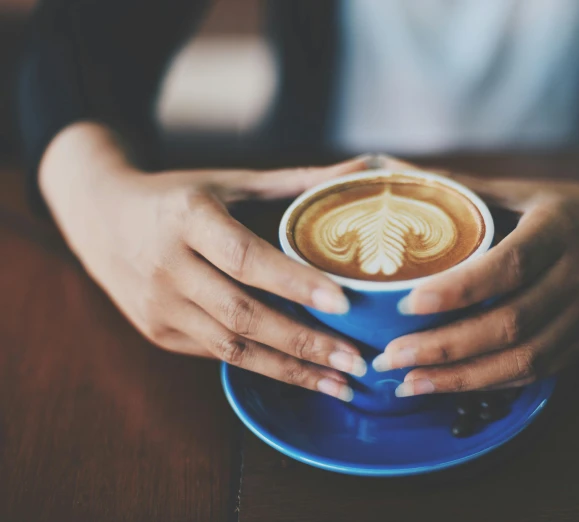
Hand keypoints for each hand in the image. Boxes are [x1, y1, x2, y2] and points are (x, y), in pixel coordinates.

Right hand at [40, 122, 369, 400]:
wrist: (100, 217)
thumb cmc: (178, 196)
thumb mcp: (230, 182)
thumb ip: (296, 182)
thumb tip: (364, 169)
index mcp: (187, 217)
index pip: (246, 258)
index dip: (294, 283)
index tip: (343, 303)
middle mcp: (166, 265)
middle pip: (242, 314)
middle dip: (304, 343)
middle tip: (356, 360)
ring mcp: (157, 305)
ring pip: (231, 347)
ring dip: (289, 370)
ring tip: (339, 383)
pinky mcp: (157, 332)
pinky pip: (216, 354)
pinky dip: (261, 365)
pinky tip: (301, 373)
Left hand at [372, 169, 578, 395]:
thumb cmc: (572, 208)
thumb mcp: (527, 191)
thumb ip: (467, 189)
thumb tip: (398, 174)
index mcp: (559, 232)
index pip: (509, 266)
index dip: (458, 289)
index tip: (406, 302)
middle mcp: (576, 279)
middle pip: (509, 325)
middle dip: (444, 348)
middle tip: (390, 356)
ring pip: (521, 361)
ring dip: (460, 378)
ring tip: (407, 382)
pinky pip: (534, 373)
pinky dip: (488, 384)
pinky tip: (447, 386)